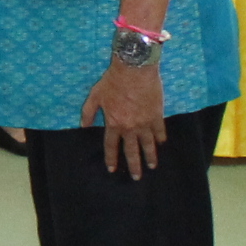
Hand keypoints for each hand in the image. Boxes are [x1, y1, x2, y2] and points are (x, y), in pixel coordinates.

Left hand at [81, 60, 164, 177]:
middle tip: (137, 177)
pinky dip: (161, 138)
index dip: (111, 158)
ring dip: (150, 156)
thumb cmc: (113, 81)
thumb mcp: (95, 95)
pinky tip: (162, 143)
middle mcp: (130, 127)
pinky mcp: (157, 115)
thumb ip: (88, 112)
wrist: (134, 69)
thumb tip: (84, 126)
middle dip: (134, 165)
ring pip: (148, 144)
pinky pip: (160, 130)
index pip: (111, 146)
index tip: (112, 169)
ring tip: (152, 166)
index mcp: (114, 123)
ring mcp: (145, 123)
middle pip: (131, 150)